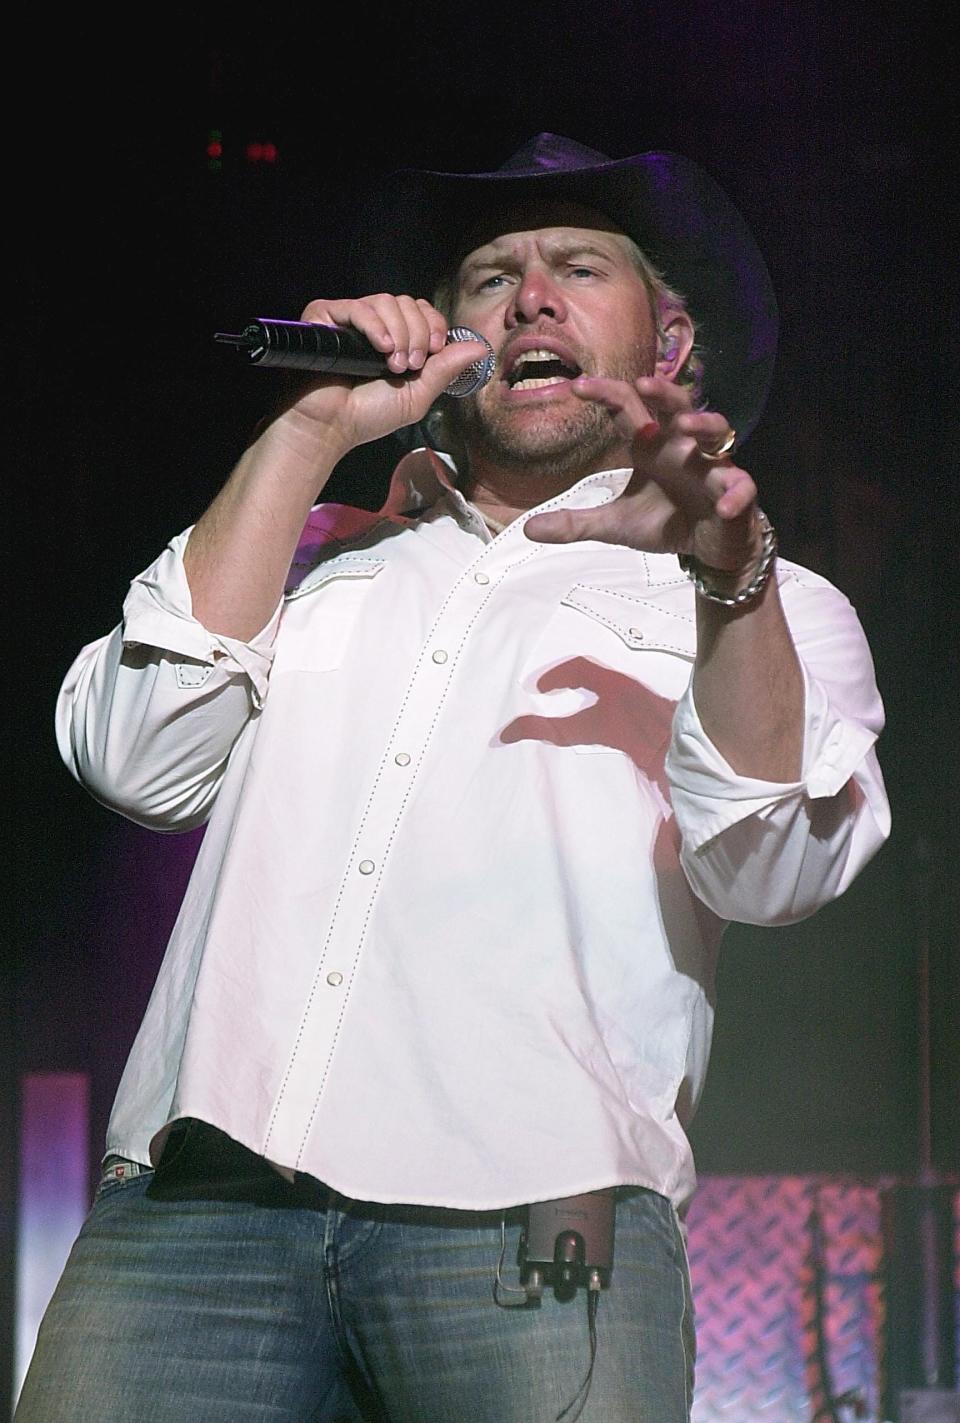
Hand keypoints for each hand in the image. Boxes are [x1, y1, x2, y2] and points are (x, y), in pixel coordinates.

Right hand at [275, 294, 487, 457]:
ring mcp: (350, 320)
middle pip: (408, 303)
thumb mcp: (418, 394)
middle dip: (418, 333)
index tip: (433, 351)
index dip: (433, 325)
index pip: (422, 311)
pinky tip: (380, 349)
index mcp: (396, 340)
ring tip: (392, 364)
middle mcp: (374, 326)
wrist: (330, 427)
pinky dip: (375, 326)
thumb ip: (446, 369)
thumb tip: (481, 348)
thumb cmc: (368, 416)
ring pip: (387, 301)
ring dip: (399, 333)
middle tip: (410, 364)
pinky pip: (359, 307)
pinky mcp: (326, 317)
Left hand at [524, 375, 762, 576]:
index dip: (605, 393)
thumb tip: (526, 529)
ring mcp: (712, 466)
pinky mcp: (737, 493)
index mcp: (652, 445)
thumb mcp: (615, 524)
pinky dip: (734, 492)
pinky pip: (741, 486)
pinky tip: (723, 504)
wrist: (710, 546)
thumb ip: (575, 522)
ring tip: (684, 428)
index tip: (576, 386)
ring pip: (717, 431)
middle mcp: (682, 446)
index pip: (628, 407)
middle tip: (642, 385)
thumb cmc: (666, 521)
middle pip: (677, 405)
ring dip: (703, 425)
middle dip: (663, 392)